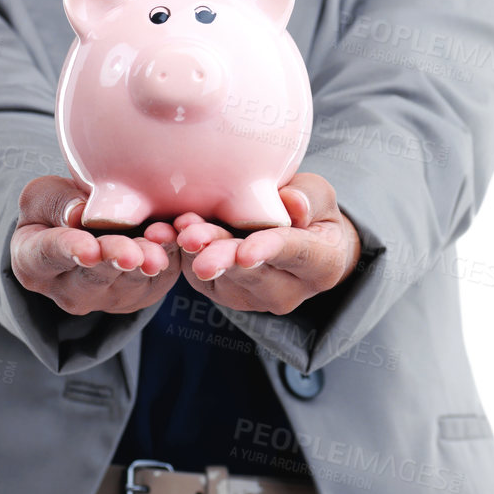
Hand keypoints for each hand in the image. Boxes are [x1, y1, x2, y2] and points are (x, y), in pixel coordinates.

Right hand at [10, 176, 183, 315]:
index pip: (48, 256)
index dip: (68, 251)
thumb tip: (77, 215)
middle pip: (93, 278)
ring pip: (131, 283)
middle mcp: (70, 291)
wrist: (88, 227)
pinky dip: (171, 259)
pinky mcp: (143, 293)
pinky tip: (176, 239)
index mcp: (34, 264)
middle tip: (129, 254)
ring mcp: (109, 297)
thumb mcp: (43, 195)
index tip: (87, 247)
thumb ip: (55, 202)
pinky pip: (160, 279)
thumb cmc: (58, 208)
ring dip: (146, 264)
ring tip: (157, 250)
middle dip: (114, 263)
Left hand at [144, 173, 362, 315]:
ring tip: (181, 233)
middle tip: (194, 241)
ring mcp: (256, 297)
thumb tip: (292, 203)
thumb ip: (310, 198)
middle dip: (222, 257)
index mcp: (322, 265)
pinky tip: (171, 235)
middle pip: (253, 274)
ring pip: (224, 279)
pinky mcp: (227, 293)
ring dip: (200, 255)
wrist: (301, 242)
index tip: (245, 252)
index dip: (269, 251)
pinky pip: (204, 280)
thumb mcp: (320, 196)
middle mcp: (289, 290)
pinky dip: (187, 258)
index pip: (296, 255)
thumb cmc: (312, 213)